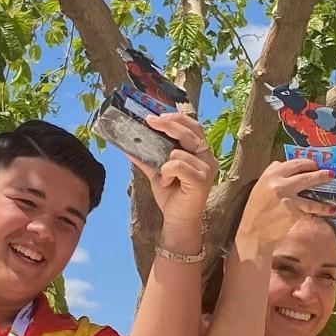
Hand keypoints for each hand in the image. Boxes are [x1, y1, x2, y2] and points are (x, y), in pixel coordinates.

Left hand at [130, 113, 218, 228]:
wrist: (177, 219)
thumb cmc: (171, 195)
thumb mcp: (157, 171)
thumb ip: (147, 157)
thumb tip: (128, 144)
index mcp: (200, 152)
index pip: (193, 126)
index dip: (176, 117)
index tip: (155, 116)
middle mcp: (207, 157)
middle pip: (189, 131)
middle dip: (168, 124)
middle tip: (149, 121)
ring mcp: (207, 168)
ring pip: (178, 152)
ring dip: (164, 164)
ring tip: (164, 177)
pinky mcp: (202, 179)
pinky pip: (177, 165)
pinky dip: (167, 173)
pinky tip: (168, 183)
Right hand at [234, 159, 335, 253]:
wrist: (253, 232)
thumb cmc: (256, 211)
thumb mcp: (261, 188)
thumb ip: (276, 178)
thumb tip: (294, 172)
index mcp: (270, 175)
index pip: (293, 164)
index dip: (307, 163)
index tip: (314, 165)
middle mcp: (279, 184)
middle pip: (305, 176)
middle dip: (321, 175)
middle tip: (331, 174)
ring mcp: (287, 199)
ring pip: (311, 199)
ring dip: (324, 201)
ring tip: (332, 204)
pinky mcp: (293, 214)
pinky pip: (307, 213)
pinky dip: (315, 214)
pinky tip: (324, 215)